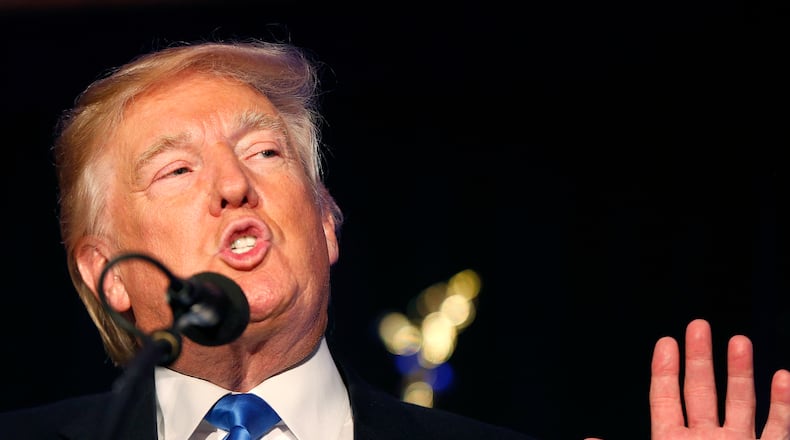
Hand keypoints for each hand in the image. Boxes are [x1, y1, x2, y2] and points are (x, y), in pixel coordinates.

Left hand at [649, 318, 789, 438]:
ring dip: (741, 371)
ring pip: (741, 403)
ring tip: (739, 340)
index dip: (664, 371)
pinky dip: (783, 404)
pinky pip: (778, 428)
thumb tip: (601, 437)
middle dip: (699, 357)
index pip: (665, 399)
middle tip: (698, 325)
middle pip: (701, 391)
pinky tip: (782, 377)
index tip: (667, 341)